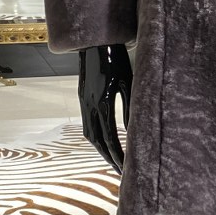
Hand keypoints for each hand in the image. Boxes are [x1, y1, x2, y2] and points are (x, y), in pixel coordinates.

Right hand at [78, 45, 132, 170]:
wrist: (94, 41)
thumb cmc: (116, 58)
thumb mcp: (128, 81)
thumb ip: (130, 107)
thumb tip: (133, 131)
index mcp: (101, 102)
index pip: (110, 138)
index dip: (119, 156)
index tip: (127, 169)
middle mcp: (88, 105)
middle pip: (98, 142)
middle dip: (110, 159)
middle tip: (121, 173)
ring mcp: (82, 102)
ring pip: (89, 135)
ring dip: (101, 151)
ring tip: (114, 162)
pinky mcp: (81, 97)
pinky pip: (87, 125)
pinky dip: (96, 138)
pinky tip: (104, 143)